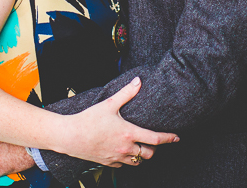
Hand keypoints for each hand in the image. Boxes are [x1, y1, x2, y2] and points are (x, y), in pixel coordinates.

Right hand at [60, 77, 178, 166]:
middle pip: (149, 154)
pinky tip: (124, 151)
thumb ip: (126, 93)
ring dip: (142, 155)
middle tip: (155, 141)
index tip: (177, 137)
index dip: (168, 138)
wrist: (70, 136)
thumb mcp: (109, 104)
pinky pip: (123, 165)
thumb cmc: (89, 119)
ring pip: (138, 162)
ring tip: (140, 146)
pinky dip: (127, 160)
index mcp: (129, 133)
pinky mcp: (108, 163)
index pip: (155, 139)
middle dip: (155, 148)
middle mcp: (125, 148)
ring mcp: (117, 157)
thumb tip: (138, 81)